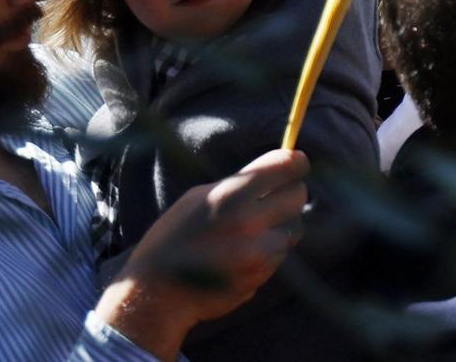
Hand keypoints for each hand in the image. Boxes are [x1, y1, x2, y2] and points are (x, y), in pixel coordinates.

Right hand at [99, 149, 309, 356]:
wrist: (156, 293)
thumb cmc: (173, 238)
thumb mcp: (198, 198)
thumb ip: (238, 184)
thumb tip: (275, 170)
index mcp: (231, 194)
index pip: (285, 165)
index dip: (296, 162)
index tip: (297, 164)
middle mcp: (249, 221)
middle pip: (298, 195)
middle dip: (291, 193)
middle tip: (277, 197)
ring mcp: (258, 251)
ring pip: (295, 227)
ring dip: (283, 225)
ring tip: (257, 229)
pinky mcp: (261, 275)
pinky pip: (282, 254)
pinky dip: (272, 250)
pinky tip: (248, 252)